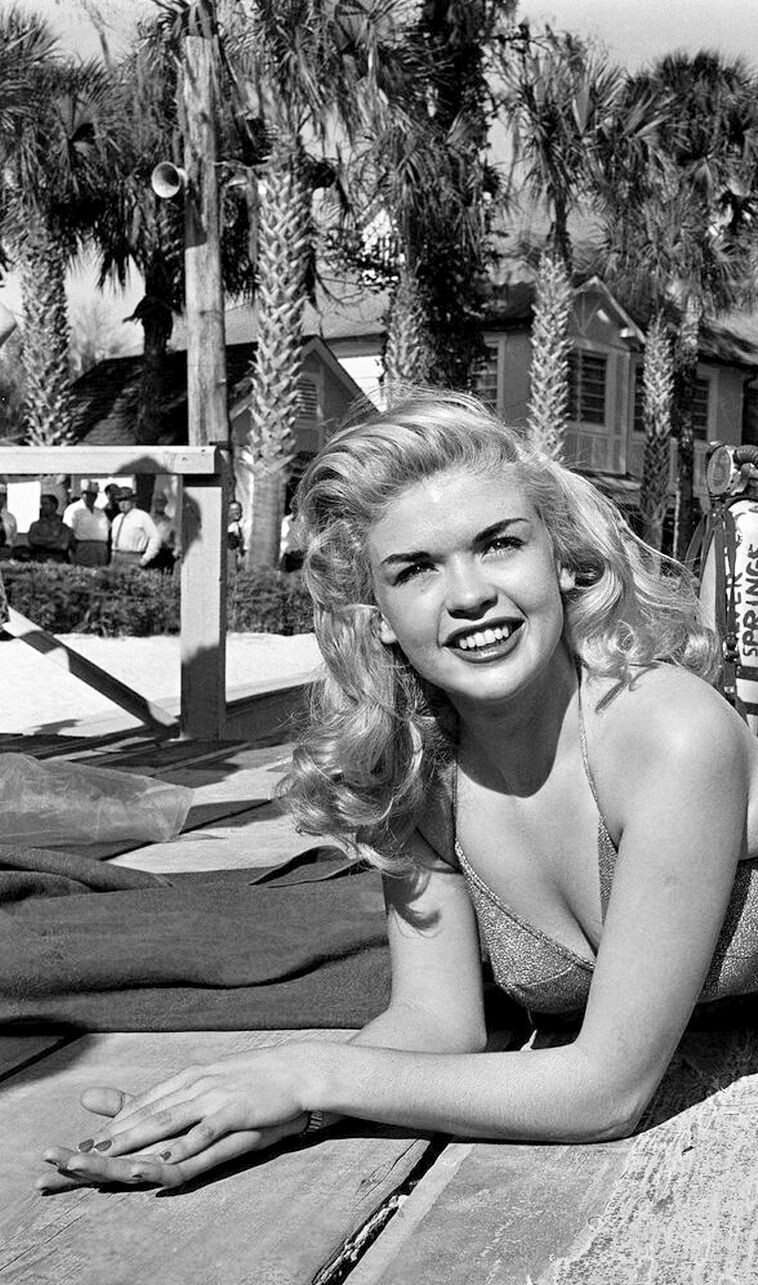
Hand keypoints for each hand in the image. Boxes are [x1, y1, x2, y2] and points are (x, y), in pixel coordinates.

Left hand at [37, 1048, 310, 1191]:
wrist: (297, 1069)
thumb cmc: (259, 1077)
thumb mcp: (221, 1077)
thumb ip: (191, 1089)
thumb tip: (172, 1098)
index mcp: (193, 1076)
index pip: (148, 1101)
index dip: (118, 1121)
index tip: (93, 1139)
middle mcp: (197, 1084)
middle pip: (150, 1111)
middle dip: (117, 1132)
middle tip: (88, 1151)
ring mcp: (215, 1097)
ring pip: (168, 1120)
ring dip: (136, 1138)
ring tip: (111, 1155)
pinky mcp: (234, 1111)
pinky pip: (203, 1132)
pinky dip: (182, 1145)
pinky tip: (164, 1157)